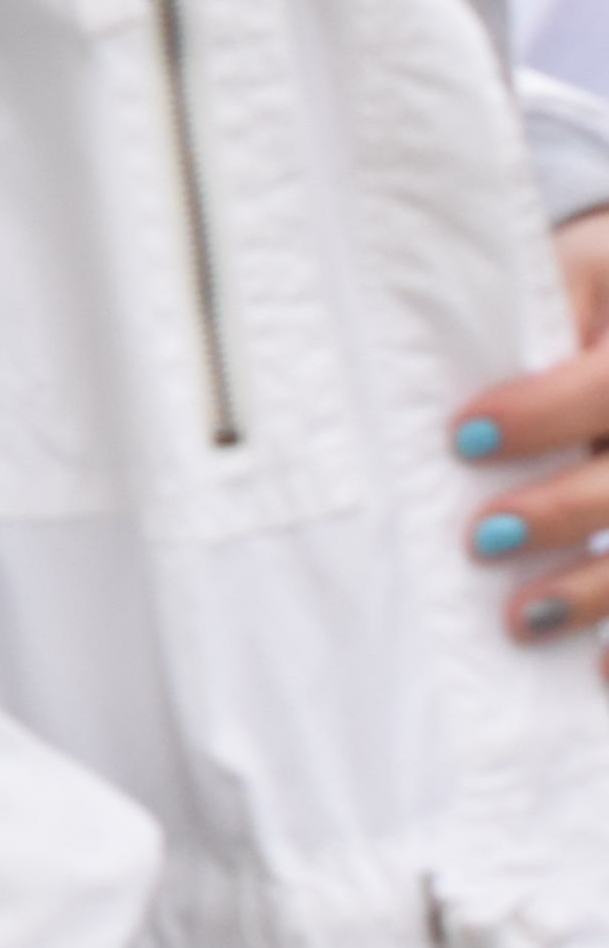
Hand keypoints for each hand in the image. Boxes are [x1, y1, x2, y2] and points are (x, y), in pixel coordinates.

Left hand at [451, 211, 608, 675]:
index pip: (608, 384)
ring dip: (597, 587)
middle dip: (564, 512)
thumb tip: (364, 343)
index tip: (463, 438)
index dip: (546, 413)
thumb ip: (491, 314)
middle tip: (480, 538)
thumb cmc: (572, 294)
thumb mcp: (549, 280)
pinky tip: (594, 668)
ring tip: (523, 617)